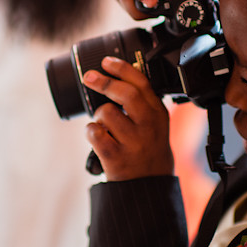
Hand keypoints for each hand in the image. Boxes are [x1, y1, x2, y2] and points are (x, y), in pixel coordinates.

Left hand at [82, 56, 173, 180]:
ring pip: (106, 112)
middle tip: (89, 77)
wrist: (148, 185)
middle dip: (103, 82)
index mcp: (157, 114)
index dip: (122, 69)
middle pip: (125, 94)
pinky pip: (94, 133)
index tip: (107, 61)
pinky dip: (91, 132)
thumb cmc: (148, 150)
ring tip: (103, 125)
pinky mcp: (116, 157)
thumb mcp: (156, 124)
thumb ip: (142, 104)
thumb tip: (115, 77)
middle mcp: (148, 126)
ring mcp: (133, 142)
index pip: (142, 84)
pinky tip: (97, 137)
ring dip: (98, 115)